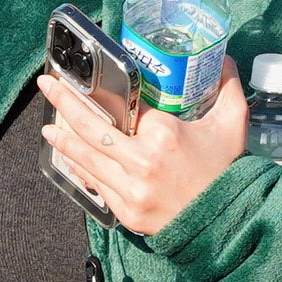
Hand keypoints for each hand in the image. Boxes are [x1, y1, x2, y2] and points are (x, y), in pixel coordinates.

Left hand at [38, 68, 246, 238]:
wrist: (228, 223)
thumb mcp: (233, 123)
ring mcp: (130, 189)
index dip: (107, 91)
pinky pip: (96, 185)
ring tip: (47, 126)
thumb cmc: (228, 171)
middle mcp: (141, 161)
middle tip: (47, 86)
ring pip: (86, 158)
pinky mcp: (126, 211)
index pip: (126, 105)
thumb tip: (226, 58)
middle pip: (92, 127)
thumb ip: (228, 86)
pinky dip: (82, 169)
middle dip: (65, 103)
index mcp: (164, 135)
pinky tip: (71, 158)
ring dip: (64, 140)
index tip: (88, 78)